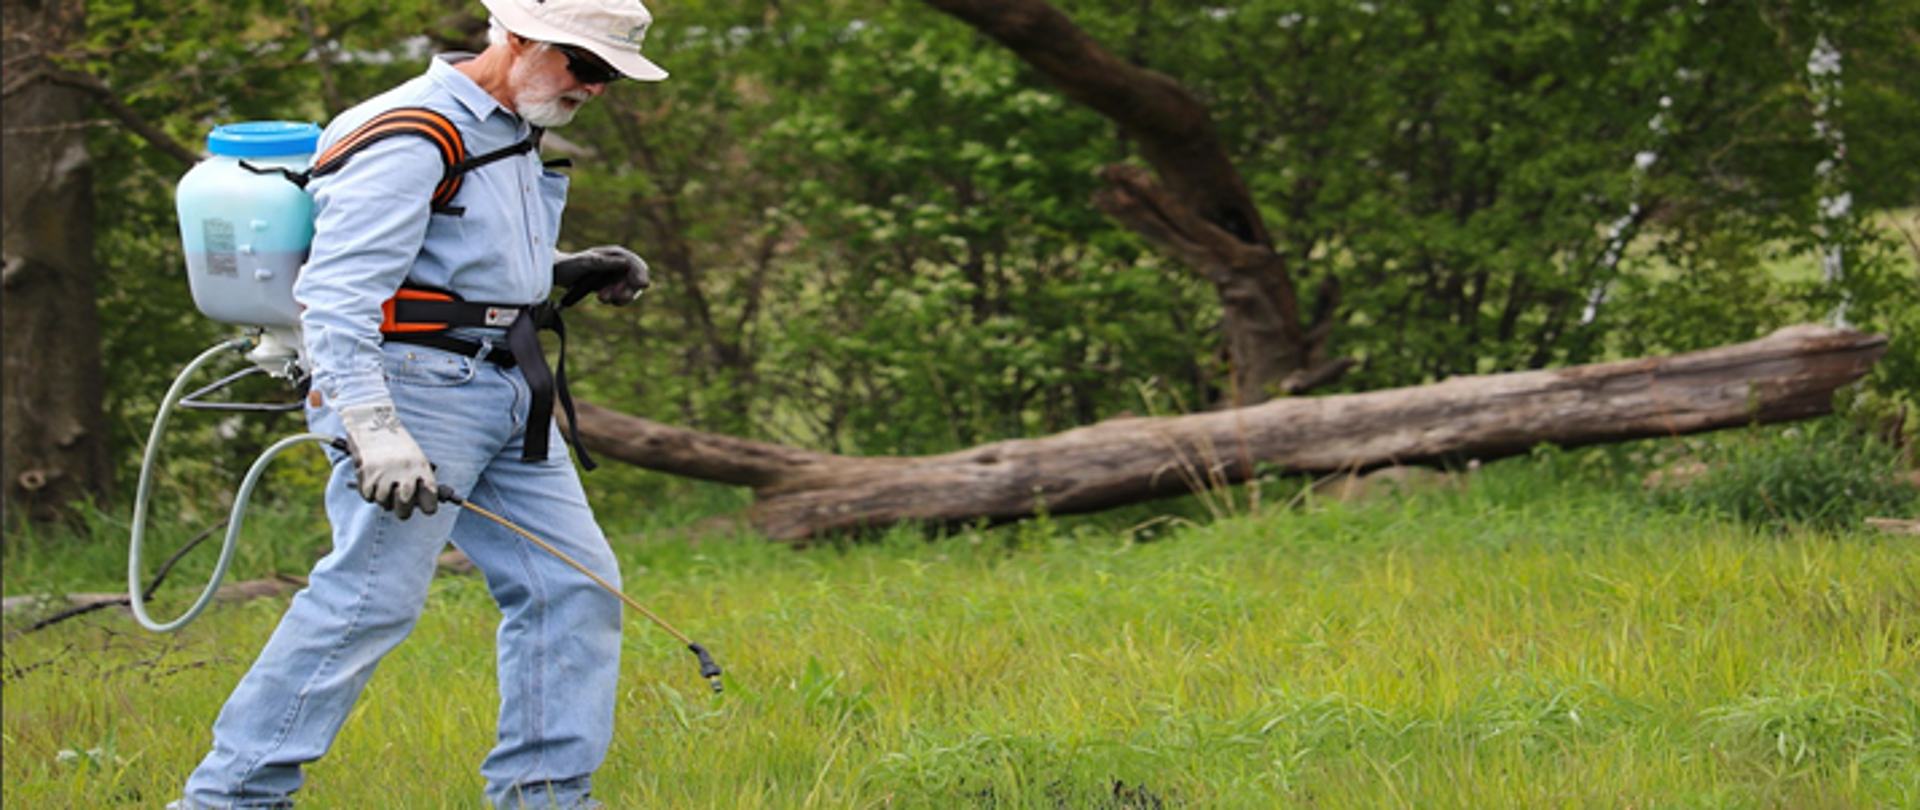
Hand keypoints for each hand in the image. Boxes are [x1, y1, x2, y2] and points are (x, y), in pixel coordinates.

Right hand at [338, 402, 438, 518]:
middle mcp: (404, 475)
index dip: (428, 506)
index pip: (429, 502)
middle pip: (404, 511)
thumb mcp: (416, 457)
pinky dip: (370, 492)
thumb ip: (419, 481)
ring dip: (384, 498)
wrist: (372, 423)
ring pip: (384, 505)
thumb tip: (420, 506)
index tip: (425, 506)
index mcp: (421, 470)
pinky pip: (369, 497)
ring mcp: (384, 477)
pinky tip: (373, 479)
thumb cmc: (397, 444)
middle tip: (400, 505)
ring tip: (384, 483)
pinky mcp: (366, 477)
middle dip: (403, 511)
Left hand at [553, 245, 650, 304]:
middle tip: (616, 298)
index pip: (635, 264)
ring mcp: (617, 277)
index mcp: (616, 254)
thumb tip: (626, 262)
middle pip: (636, 280)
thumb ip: (605, 262)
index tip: (642, 285)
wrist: (559, 274)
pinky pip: (621, 298)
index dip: (641, 274)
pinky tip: (601, 297)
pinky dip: (614, 301)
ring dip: (619, 297)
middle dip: (628, 290)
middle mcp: (620, 265)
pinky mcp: (612, 288)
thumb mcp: (586, 262)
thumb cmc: (570, 264)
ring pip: (630, 291)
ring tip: (601, 297)